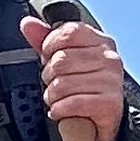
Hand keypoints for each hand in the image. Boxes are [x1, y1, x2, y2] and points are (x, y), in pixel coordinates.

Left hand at [20, 15, 124, 140]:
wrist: (105, 116)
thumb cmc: (84, 84)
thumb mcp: (66, 58)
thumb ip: (46, 40)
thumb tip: (28, 24)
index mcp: (100, 42)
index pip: (69, 32)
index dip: (50, 45)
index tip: (48, 56)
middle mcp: (110, 59)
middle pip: (61, 60)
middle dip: (48, 75)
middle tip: (52, 83)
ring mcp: (111, 81)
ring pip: (63, 84)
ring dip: (52, 96)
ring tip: (56, 98)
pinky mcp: (109, 104)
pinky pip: (72, 103)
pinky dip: (59, 109)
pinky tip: (60, 110)